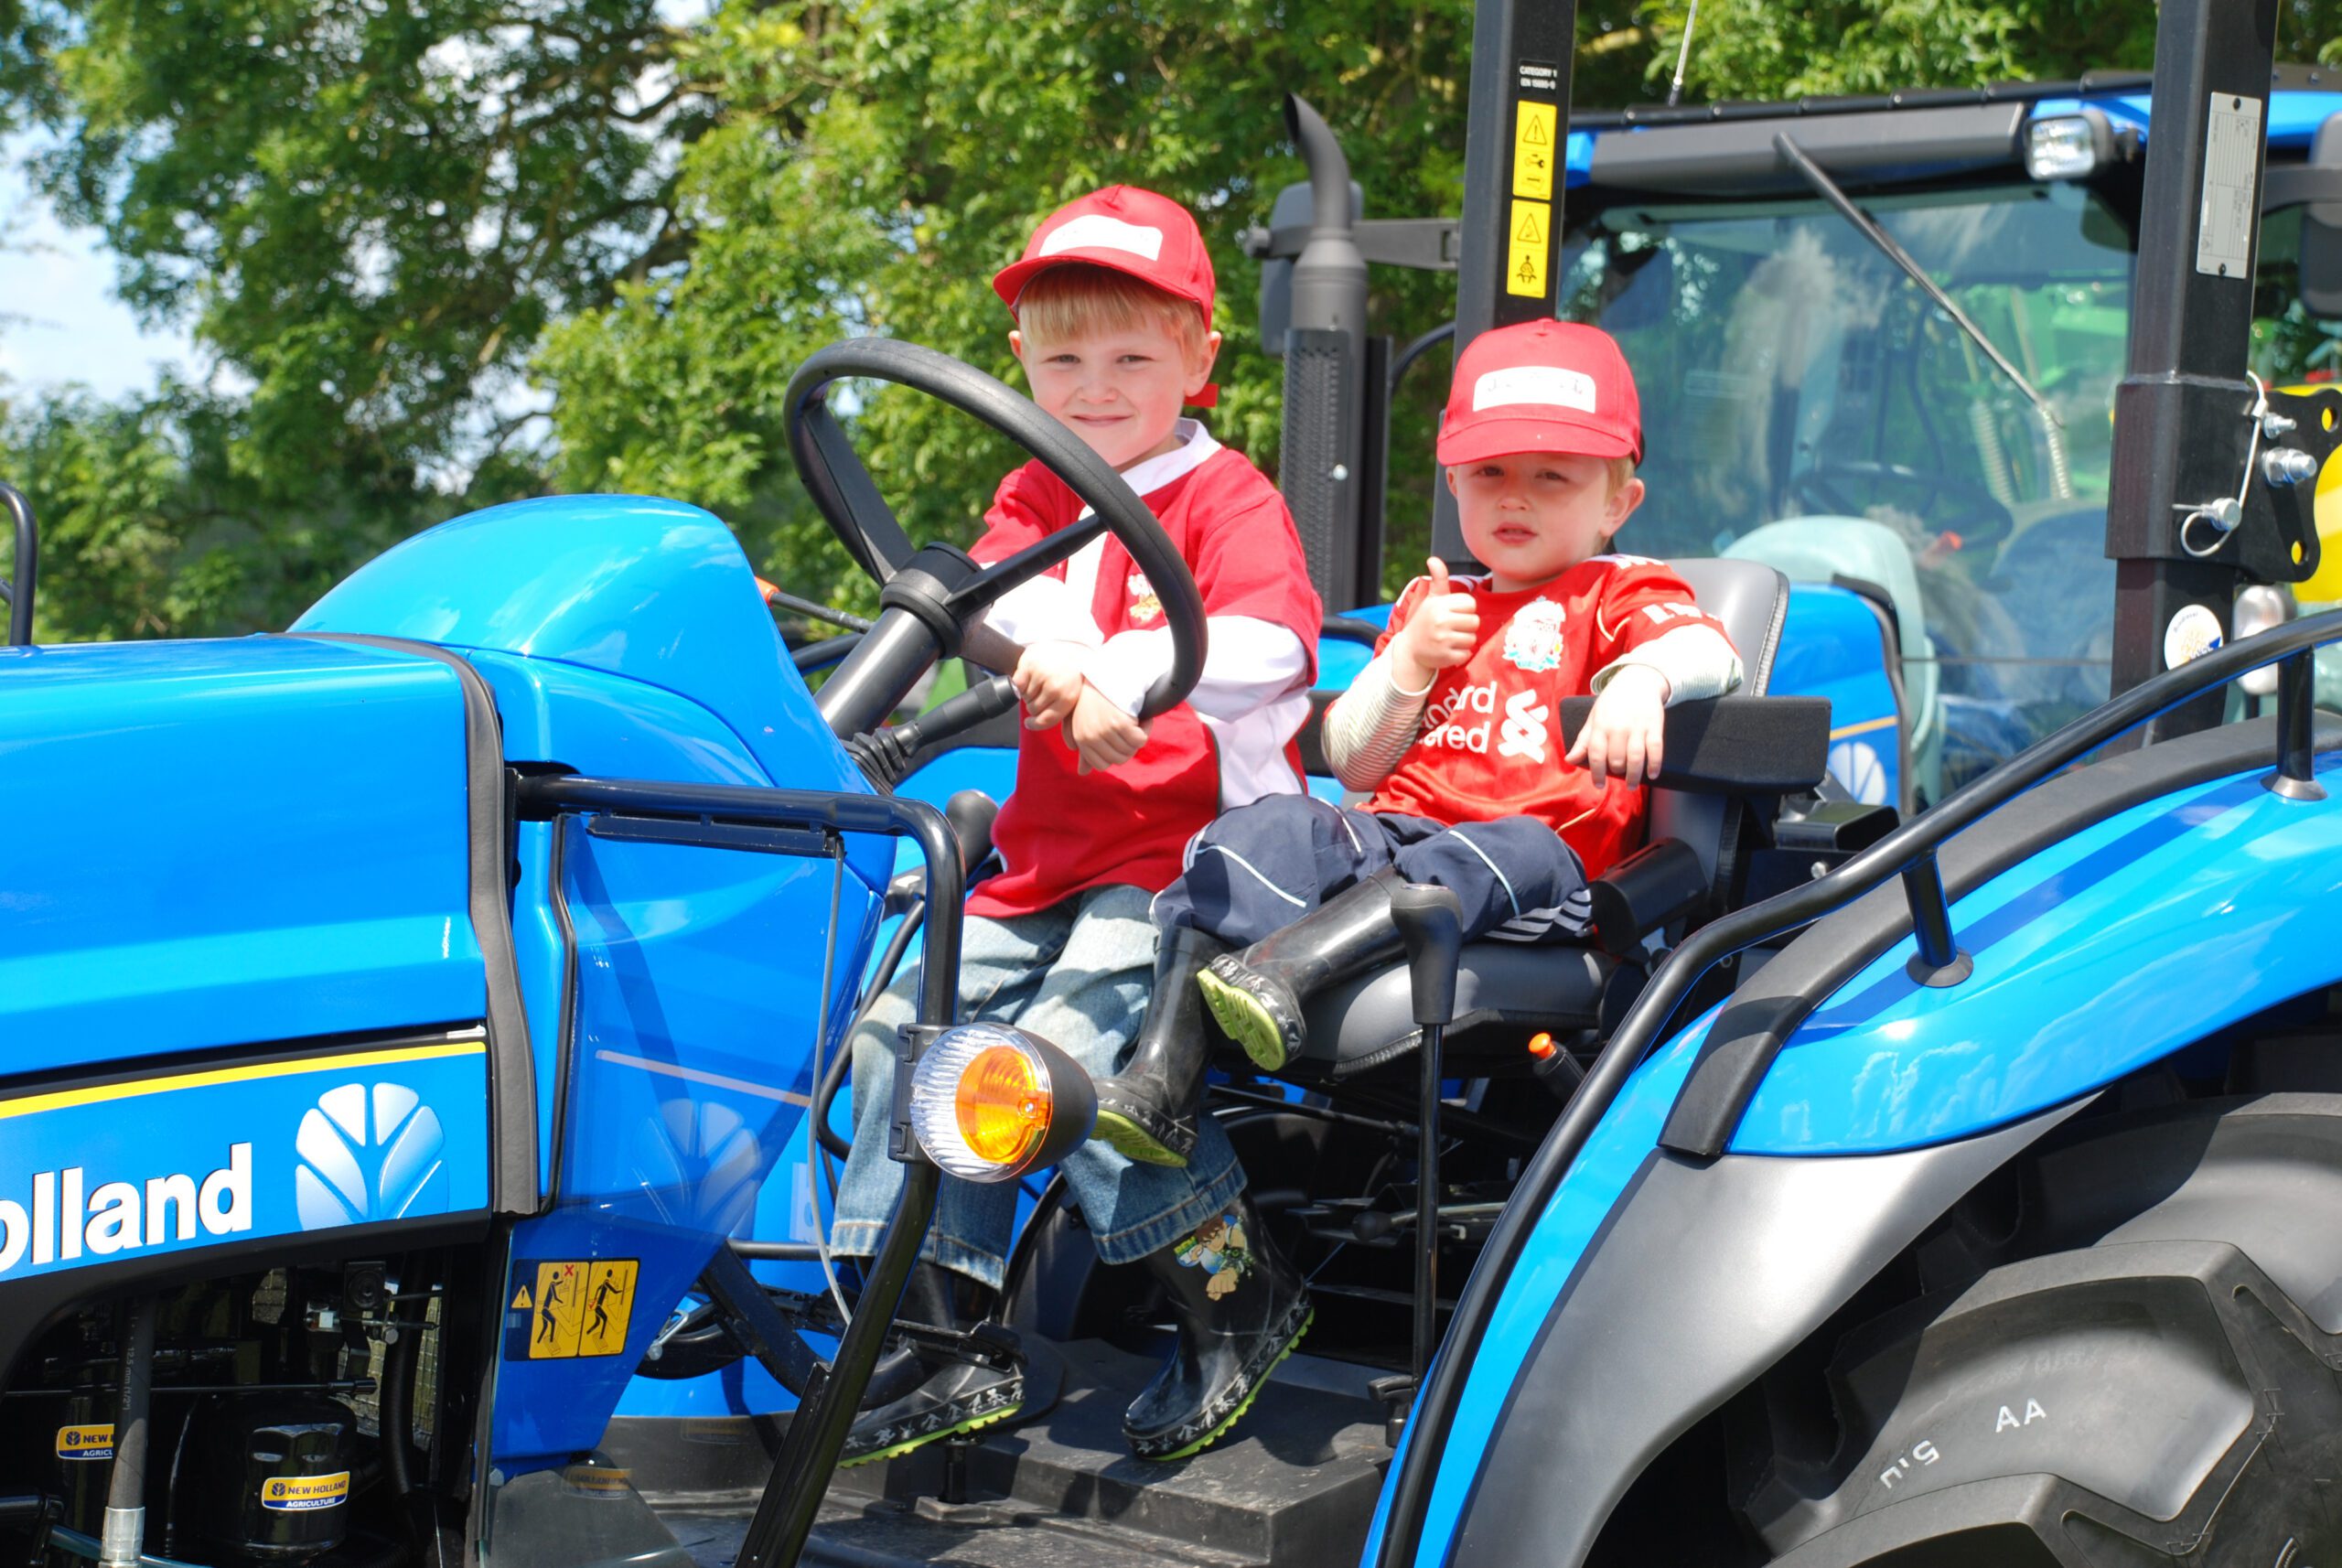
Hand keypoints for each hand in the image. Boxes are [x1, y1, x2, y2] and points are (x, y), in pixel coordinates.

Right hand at [1013, 641, 1088, 729]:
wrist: (1070, 646)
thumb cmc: (1069, 674)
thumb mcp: (1071, 695)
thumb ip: (1057, 712)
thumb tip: (1034, 724)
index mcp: (1068, 697)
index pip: (1045, 720)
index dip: (1035, 724)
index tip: (1030, 723)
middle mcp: (1055, 687)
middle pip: (1032, 709)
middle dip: (1034, 704)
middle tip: (1042, 693)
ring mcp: (1041, 674)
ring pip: (1024, 697)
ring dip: (1028, 693)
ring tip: (1039, 682)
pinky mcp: (1029, 664)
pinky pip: (1017, 684)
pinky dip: (1021, 683)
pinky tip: (1031, 677)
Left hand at [1065, 683, 1149, 773]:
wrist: (1110, 672)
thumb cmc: (1097, 699)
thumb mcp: (1085, 723)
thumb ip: (1085, 750)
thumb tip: (1082, 773)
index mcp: (1080, 738)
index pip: (1101, 765)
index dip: (1114, 754)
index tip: (1118, 739)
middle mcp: (1090, 736)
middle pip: (1118, 759)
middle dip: (1128, 747)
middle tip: (1130, 730)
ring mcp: (1105, 730)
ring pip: (1130, 750)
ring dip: (1138, 736)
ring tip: (1136, 720)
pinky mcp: (1121, 724)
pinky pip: (1140, 740)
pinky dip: (1146, 729)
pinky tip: (1142, 718)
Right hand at [1389, 557, 1479, 690]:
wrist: (1409, 650)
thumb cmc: (1425, 621)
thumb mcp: (1431, 599)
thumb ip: (1438, 579)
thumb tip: (1433, 559)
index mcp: (1439, 605)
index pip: (1471, 604)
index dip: (1465, 610)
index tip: (1453, 614)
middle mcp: (1440, 621)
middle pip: (1475, 622)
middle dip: (1466, 626)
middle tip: (1452, 628)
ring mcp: (1443, 640)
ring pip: (1472, 639)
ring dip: (1464, 641)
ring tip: (1449, 639)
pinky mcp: (1445, 657)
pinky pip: (1466, 654)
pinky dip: (1460, 655)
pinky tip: (1448, 650)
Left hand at [1566, 664, 1669, 787]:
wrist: (1638, 680)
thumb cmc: (1612, 703)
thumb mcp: (1594, 717)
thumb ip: (1583, 741)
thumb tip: (1569, 760)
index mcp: (1601, 725)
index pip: (1596, 754)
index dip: (1596, 773)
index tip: (1599, 785)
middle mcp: (1618, 727)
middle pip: (1617, 759)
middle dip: (1616, 772)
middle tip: (1618, 777)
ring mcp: (1638, 726)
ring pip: (1635, 757)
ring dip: (1634, 775)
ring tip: (1632, 785)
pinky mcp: (1654, 726)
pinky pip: (1656, 748)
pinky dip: (1654, 764)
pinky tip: (1652, 775)